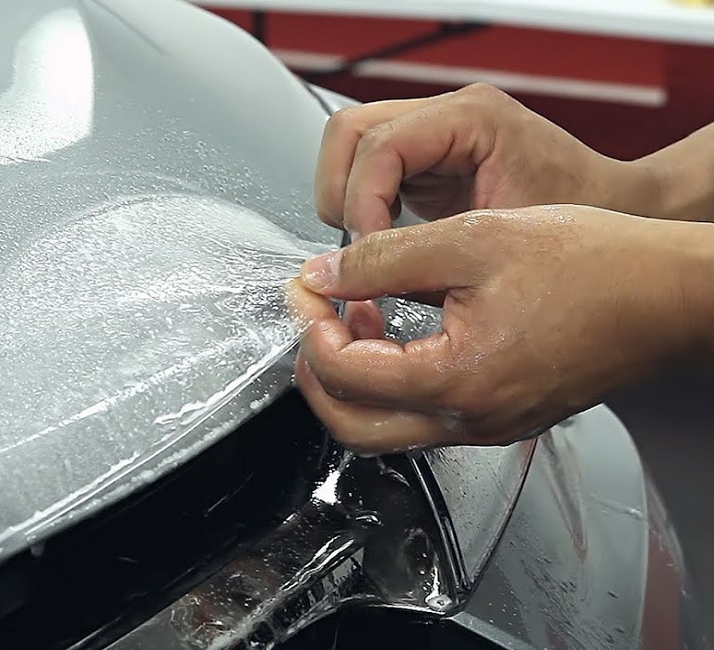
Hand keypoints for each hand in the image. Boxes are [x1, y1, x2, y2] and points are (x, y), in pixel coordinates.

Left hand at [289, 206, 712, 453]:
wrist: (667, 293)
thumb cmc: (596, 265)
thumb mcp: (473, 239)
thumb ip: (384, 258)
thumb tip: (325, 274)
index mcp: (457, 380)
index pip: (343, 375)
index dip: (310, 327)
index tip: (305, 289)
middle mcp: (470, 420)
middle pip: (352, 426)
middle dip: (318, 369)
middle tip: (314, 317)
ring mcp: (489, 427)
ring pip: (386, 427)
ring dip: (354, 376)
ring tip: (356, 314)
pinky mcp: (503, 416)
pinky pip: (425, 414)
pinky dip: (394, 378)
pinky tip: (401, 327)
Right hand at [316, 83, 657, 236]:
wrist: (610, 213)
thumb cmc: (574, 223)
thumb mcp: (497, 240)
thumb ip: (426, 247)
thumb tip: (362, 266)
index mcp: (470, 117)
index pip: (378, 145)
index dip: (361, 202)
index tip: (368, 251)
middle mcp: (446, 113)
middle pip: (348, 133)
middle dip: (342, 194)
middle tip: (361, 247)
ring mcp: (432, 131)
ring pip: (347, 146)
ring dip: (346, 198)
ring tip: (371, 245)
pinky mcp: (426, 155)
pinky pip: (367, 167)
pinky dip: (362, 202)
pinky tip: (385, 235)